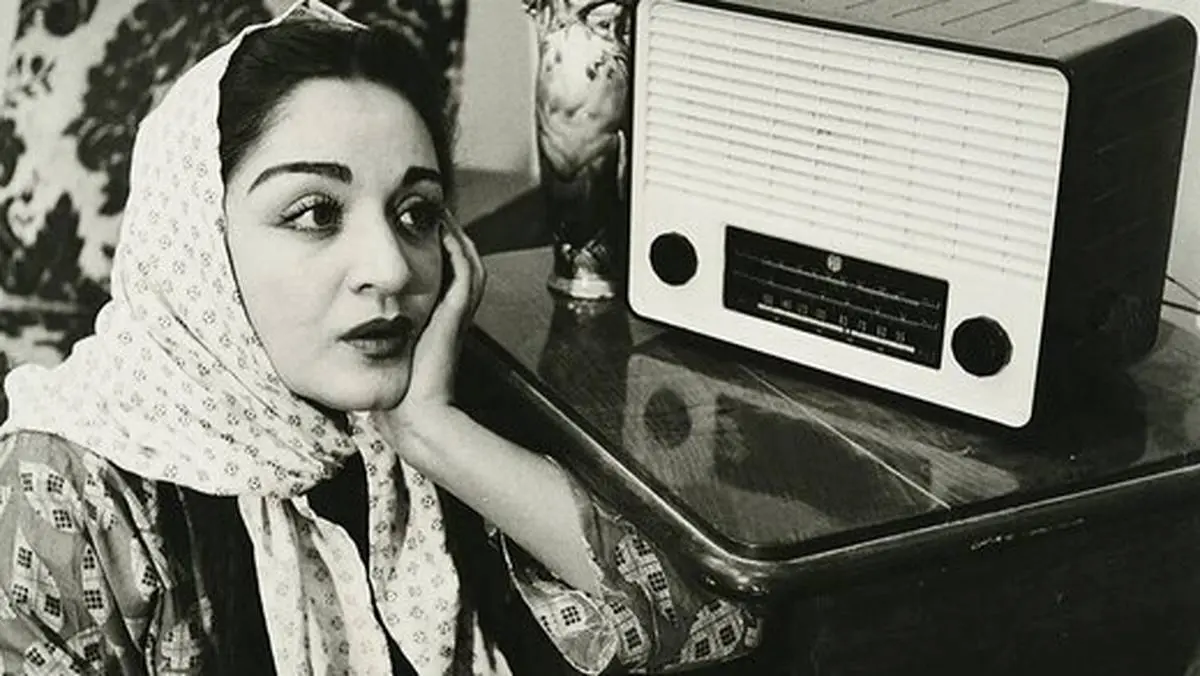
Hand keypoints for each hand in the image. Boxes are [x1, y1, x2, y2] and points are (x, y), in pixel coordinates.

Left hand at [378, 218, 484, 438]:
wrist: (411, 413)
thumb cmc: (392, 387)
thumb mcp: (380, 347)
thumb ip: (372, 326)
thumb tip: (348, 303)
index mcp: (436, 315)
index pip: (441, 267)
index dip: (428, 241)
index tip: (404, 220)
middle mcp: (451, 310)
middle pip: (459, 256)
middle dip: (444, 228)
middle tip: (426, 205)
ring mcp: (457, 311)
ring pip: (466, 258)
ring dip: (452, 231)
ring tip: (434, 209)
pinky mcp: (456, 314)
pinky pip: (463, 271)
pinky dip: (454, 247)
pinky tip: (439, 227)